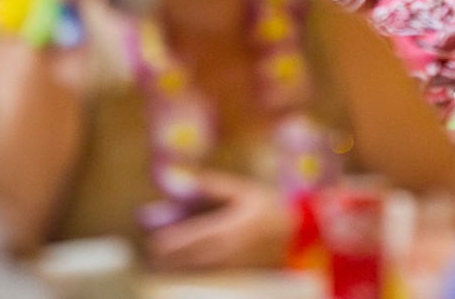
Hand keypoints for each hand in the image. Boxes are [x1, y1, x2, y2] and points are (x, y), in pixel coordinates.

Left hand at [146, 170, 291, 271]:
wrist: (302, 235)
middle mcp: (224, 252)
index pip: (186, 240)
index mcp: (223, 230)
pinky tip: (190, 268)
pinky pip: (211, 276)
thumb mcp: (244, 191)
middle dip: (167, 259)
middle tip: (153, 256)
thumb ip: (214, 186)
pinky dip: (196, 272)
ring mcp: (232, 267)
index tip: (152, 242)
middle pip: (187, 261)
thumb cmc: (273, 208)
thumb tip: (189, 179)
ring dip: (179, 268)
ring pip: (197, 272)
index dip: (166, 243)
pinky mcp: (240, 275)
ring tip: (163, 265)